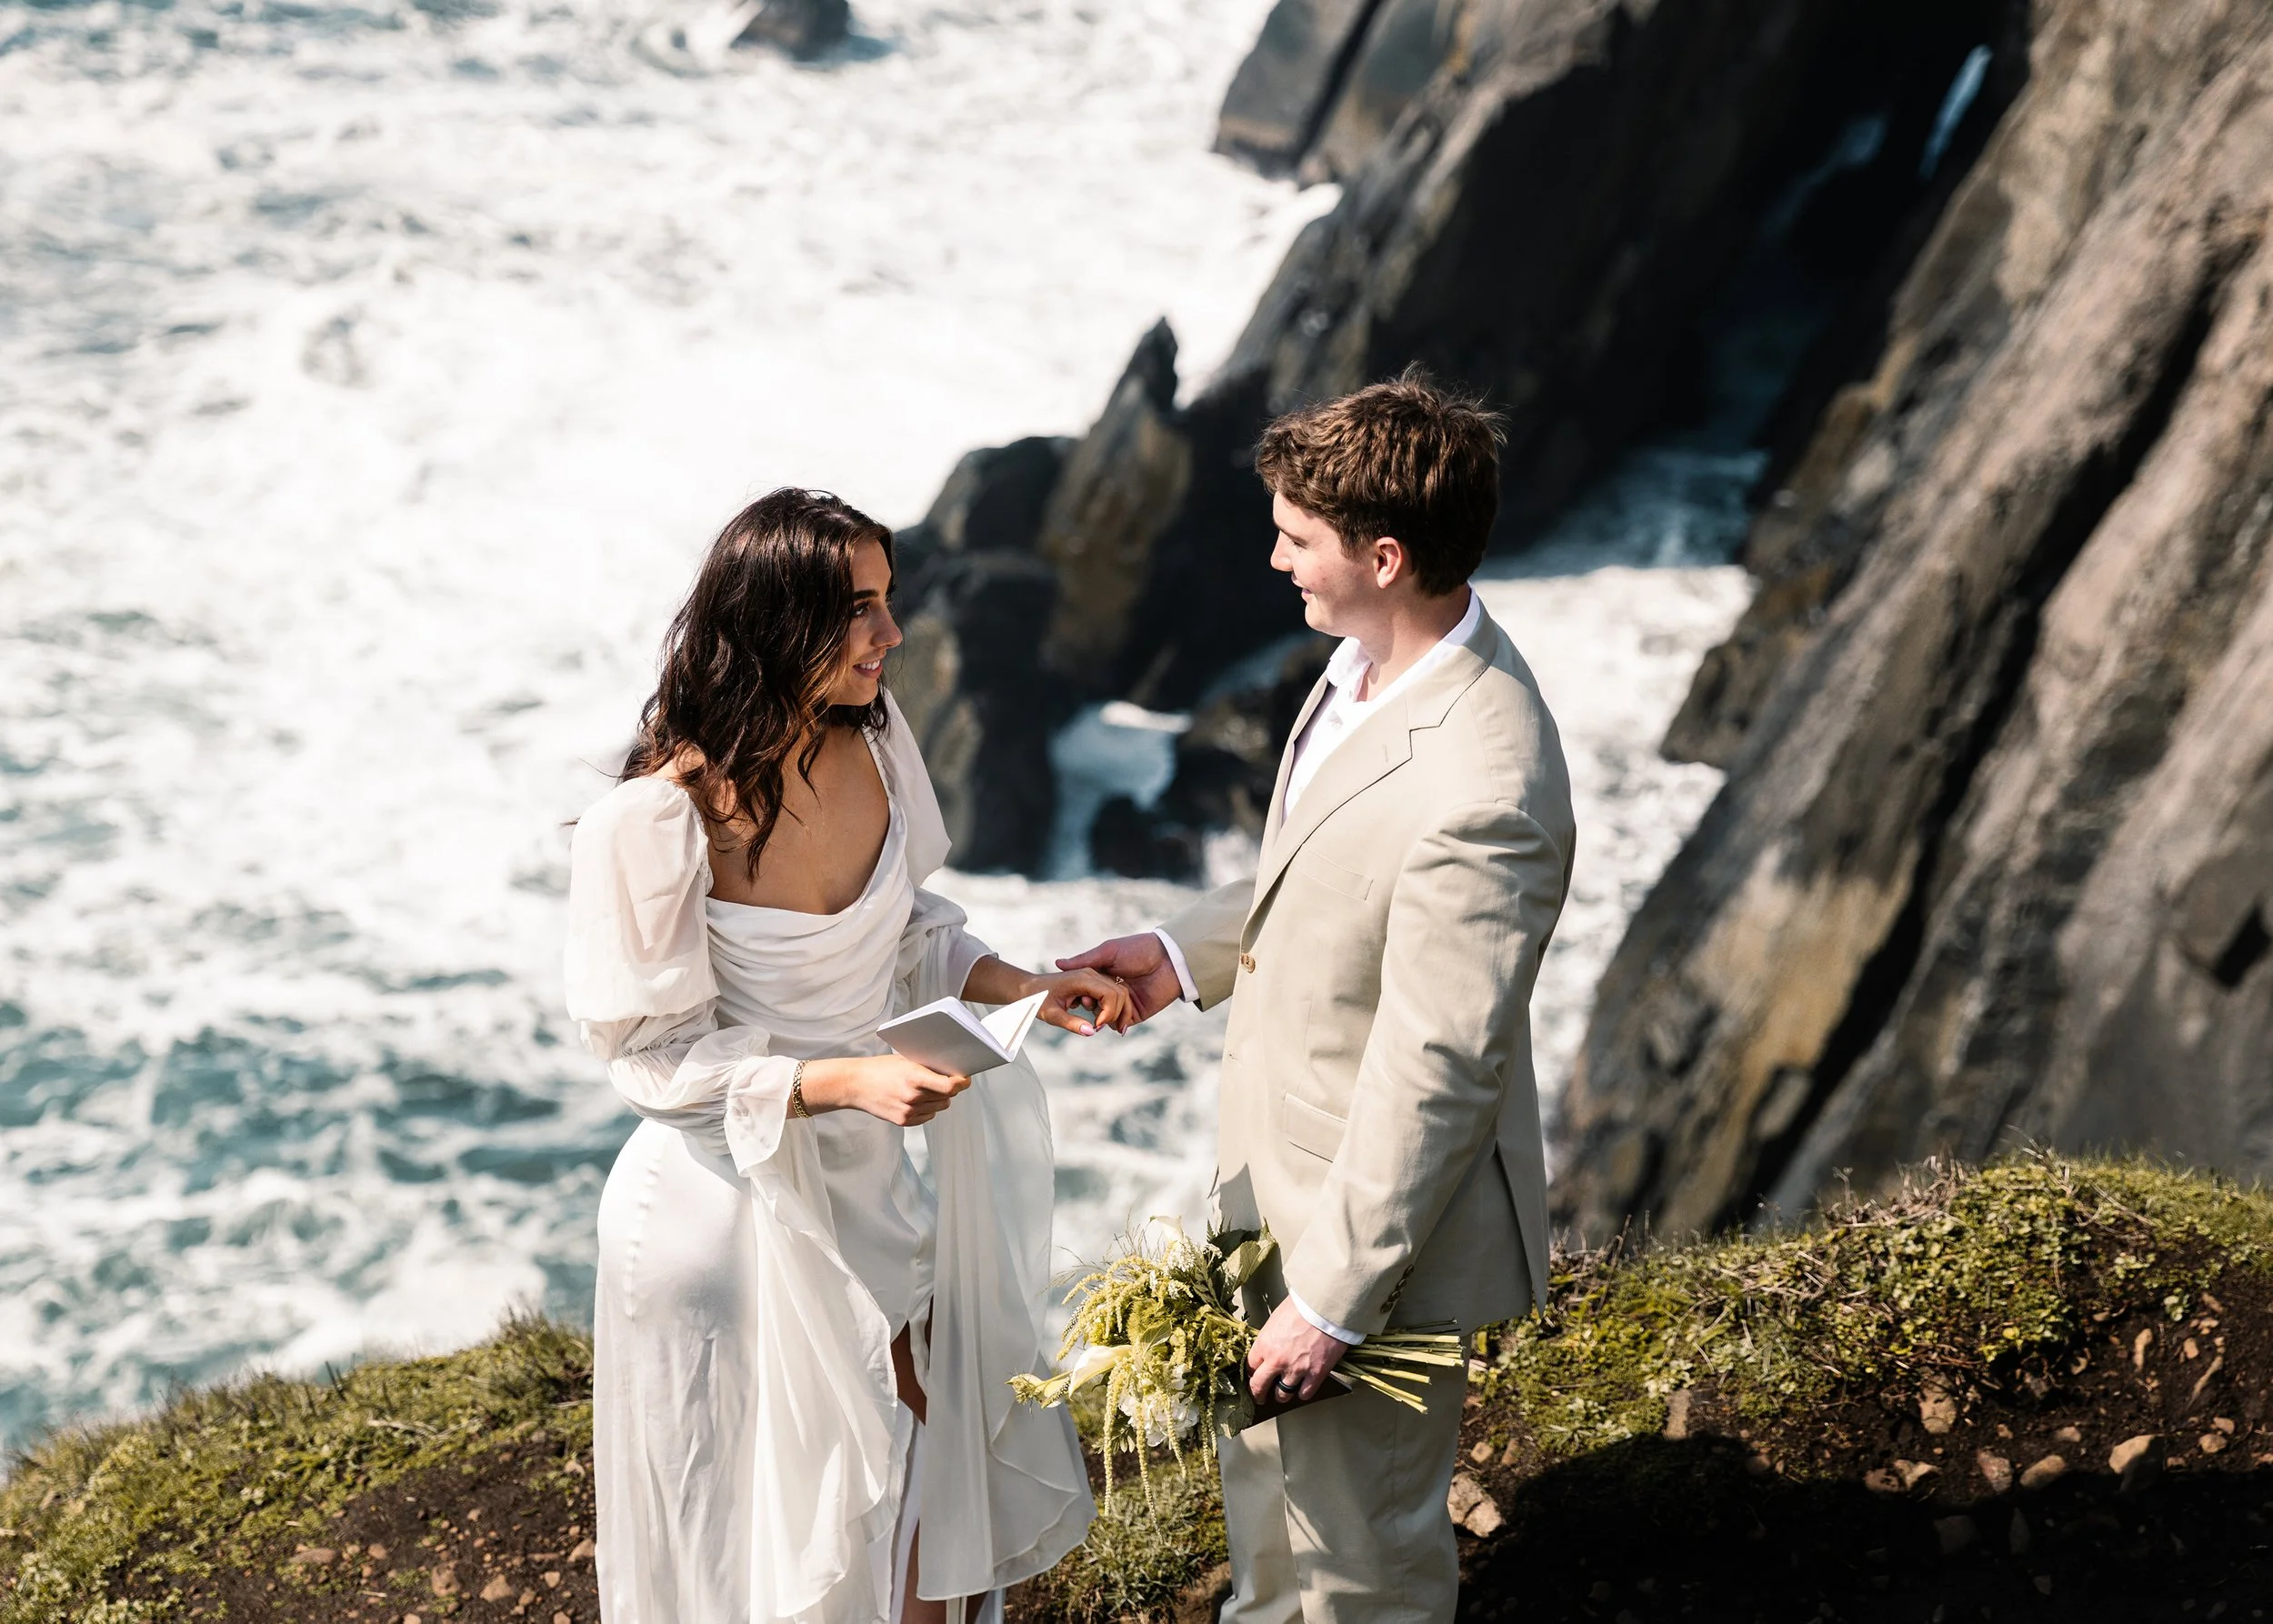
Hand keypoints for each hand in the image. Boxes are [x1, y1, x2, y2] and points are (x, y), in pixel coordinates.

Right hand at [797, 1055, 969, 1126]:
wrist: (855, 1085)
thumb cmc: (880, 1069)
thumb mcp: (905, 1061)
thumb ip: (926, 1068)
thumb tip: (951, 1072)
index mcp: (914, 1077)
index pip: (949, 1086)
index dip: (961, 1083)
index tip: (965, 1079)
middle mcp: (912, 1096)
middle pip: (947, 1097)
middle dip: (949, 1089)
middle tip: (944, 1080)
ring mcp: (908, 1111)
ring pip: (939, 1107)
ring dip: (939, 1099)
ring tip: (926, 1089)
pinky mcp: (903, 1121)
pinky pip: (927, 1117)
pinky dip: (927, 1109)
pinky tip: (916, 1100)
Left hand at [1027, 968, 1135, 1036]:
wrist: (1030, 988)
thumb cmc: (1038, 999)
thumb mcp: (1051, 1015)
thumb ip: (1071, 1023)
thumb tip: (1091, 1032)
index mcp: (1082, 979)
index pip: (1110, 994)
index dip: (1109, 1013)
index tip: (1097, 1027)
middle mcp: (1091, 974)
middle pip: (1120, 993)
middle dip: (1117, 1013)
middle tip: (1100, 1028)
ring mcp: (1094, 977)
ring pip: (1119, 992)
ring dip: (1117, 1011)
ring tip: (1102, 1026)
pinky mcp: (1094, 983)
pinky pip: (1112, 994)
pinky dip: (1112, 1008)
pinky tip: (1101, 1021)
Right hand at [1055, 932, 1182, 1030]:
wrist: (1169, 959)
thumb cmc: (1139, 949)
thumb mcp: (1108, 952)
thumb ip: (1084, 960)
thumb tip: (1058, 963)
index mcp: (1105, 975)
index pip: (1086, 990)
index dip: (1080, 994)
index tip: (1077, 995)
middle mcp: (1113, 989)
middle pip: (1094, 1005)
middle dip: (1089, 1008)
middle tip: (1088, 1005)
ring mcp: (1125, 1003)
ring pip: (1106, 1017)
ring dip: (1100, 1019)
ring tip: (1097, 1017)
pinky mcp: (1137, 1013)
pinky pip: (1122, 1023)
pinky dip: (1114, 1025)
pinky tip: (1108, 1023)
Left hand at [1246, 1297, 1349, 1403]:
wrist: (1326, 1307)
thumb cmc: (1302, 1306)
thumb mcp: (1276, 1319)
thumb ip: (1270, 1338)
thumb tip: (1269, 1347)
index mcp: (1264, 1344)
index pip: (1249, 1367)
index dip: (1251, 1374)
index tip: (1253, 1376)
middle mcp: (1277, 1361)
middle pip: (1259, 1386)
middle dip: (1258, 1394)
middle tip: (1259, 1397)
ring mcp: (1296, 1369)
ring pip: (1282, 1395)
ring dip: (1282, 1395)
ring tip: (1283, 1393)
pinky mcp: (1316, 1374)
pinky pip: (1305, 1393)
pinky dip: (1303, 1393)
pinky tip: (1303, 1388)